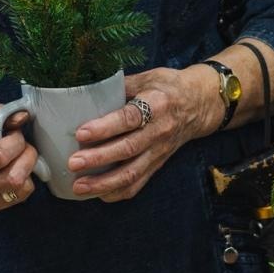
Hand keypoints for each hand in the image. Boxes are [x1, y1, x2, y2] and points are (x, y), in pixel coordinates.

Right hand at [0, 102, 37, 211]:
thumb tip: (23, 117)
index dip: (15, 142)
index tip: (12, 132)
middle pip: (14, 178)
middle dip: (26, 155)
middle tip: (19, 143)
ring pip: (21, 188)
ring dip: (27, 168)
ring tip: (16, 155)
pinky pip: (21, 195)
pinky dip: (25, 179)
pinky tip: (13, 166)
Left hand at [68, 66, 221, 201]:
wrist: (200, 104)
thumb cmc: (169, 87)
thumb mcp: (149, 77)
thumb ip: (121, 85)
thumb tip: (88, 89)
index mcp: (156, 104)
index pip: (129, 118)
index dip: (105, 127)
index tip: (81, 133)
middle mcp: (159, 131)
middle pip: (128, 149)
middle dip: (98, 158)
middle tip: (73, 163)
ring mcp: (159, 151)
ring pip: (132, 173)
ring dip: (104, 183)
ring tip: (79, 186)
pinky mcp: (158, 164)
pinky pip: (138, 183)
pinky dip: (117, 192)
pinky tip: (98, 194)